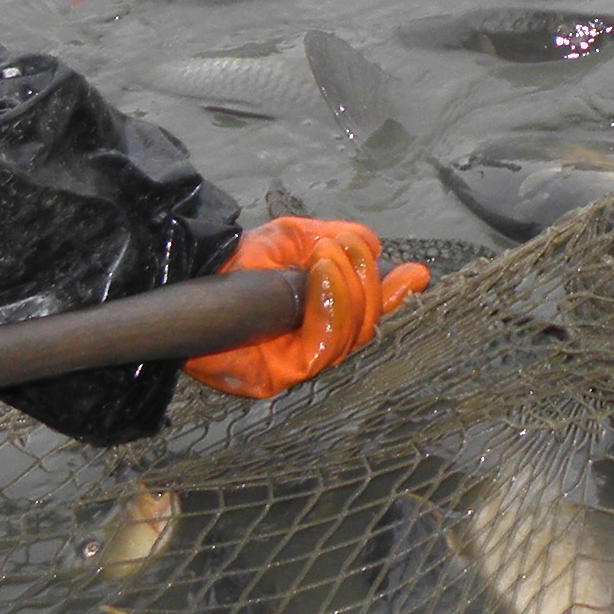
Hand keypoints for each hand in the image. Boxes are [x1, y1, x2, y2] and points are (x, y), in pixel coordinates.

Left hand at [183, 216, 427, 398]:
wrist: (197, 272)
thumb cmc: (239, 259)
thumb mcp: (295, 237)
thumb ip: (338, 242)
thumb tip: (381, 252)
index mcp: (322, 312)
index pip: (368, 311)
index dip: (395, 295)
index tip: (417, 274)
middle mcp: (315, 341)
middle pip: (367, 325)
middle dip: (367, 284)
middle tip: (346, 248)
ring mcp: (300, 361)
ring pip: (351, 336)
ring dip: (347, 290)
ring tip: (326, 256)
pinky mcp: (282, 375)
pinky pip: (323, 348)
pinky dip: (330, 309)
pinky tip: (321, 276)